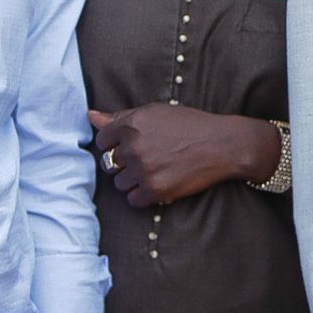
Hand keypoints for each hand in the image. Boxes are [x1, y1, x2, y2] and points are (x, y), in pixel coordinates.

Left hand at [88, 106, 276, 206]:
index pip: (102, 141)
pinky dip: (144, 196)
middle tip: (147, 159)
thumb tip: (90, 117)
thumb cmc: (190, 125)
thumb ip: (120, 116)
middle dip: (124, 163)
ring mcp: (144, 169)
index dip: (116, 144)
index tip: (132, 146)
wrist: (222, 144)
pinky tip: (159, 184)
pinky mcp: (156, 190)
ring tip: (155, 171)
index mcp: (132, 124)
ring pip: (120, 183)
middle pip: (109, 164)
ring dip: (134, 180)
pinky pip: (134, 200)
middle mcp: (134, 146)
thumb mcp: (155, 113)